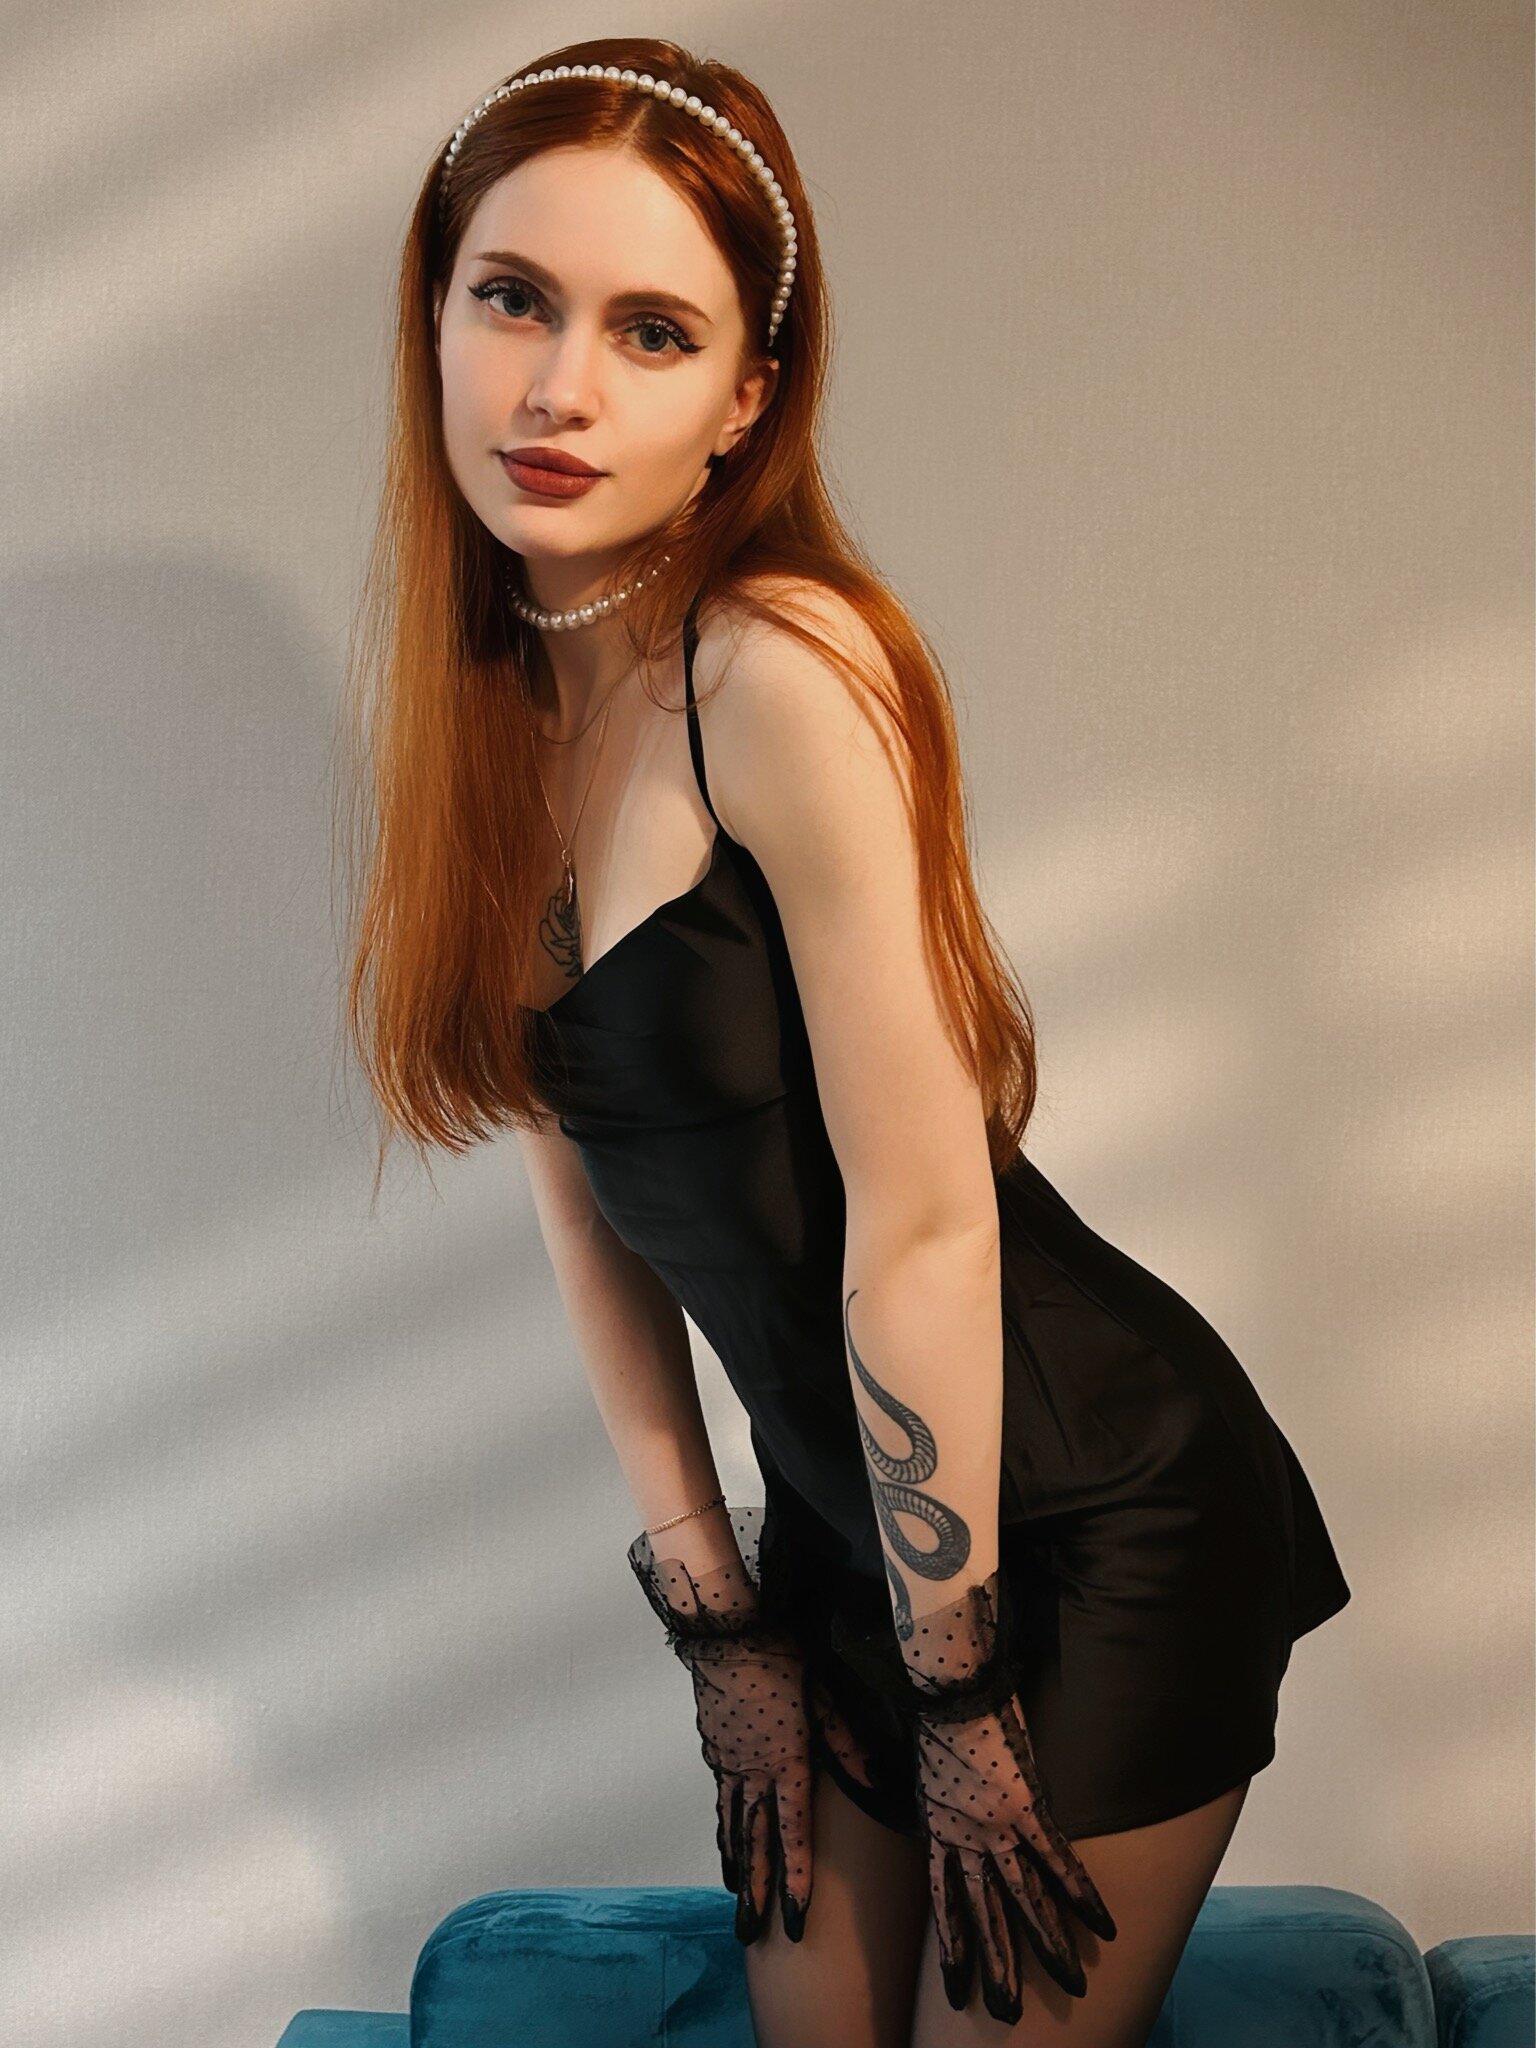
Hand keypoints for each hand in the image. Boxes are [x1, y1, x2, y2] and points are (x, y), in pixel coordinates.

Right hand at [628, 1505, 873, 1944]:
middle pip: (754, 1843)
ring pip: (733, 1825)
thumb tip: (879, 1778)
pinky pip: (721, 1799)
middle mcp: (753, 1773)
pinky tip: (725, 1840)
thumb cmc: (783, 1658)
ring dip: (736, 1864)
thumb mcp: (823, 1697)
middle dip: (754, 1891)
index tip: (794, 1919)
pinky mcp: (716, 1748)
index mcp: (785, 1763)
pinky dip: (723, 1828)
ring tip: (736, 1896)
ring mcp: (729, 1762)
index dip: (794, 1878)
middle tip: (750, 1933)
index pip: (792, 1833)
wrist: (728, 1632)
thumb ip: (848, 1742)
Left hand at [904, 1569, 1117, 2021]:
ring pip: (1023, 1900)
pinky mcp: (1027, 1806)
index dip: (955, 1946)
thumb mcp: (922, 1763)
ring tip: (1069, 1986)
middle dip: (998, 1966)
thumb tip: (941, 1804)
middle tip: (1006, 2013)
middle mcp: (965, 1838)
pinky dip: (1081, 1893)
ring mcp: (997, 1826)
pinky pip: (1057, 1859)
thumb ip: (935, 1793)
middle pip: (985, 1914)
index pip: (946, 1902)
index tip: (957, 1988)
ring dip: (1046, 1946)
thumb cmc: (930, 1711)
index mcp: (937, 1828)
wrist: (945, 1682)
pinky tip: (1103, 1925)